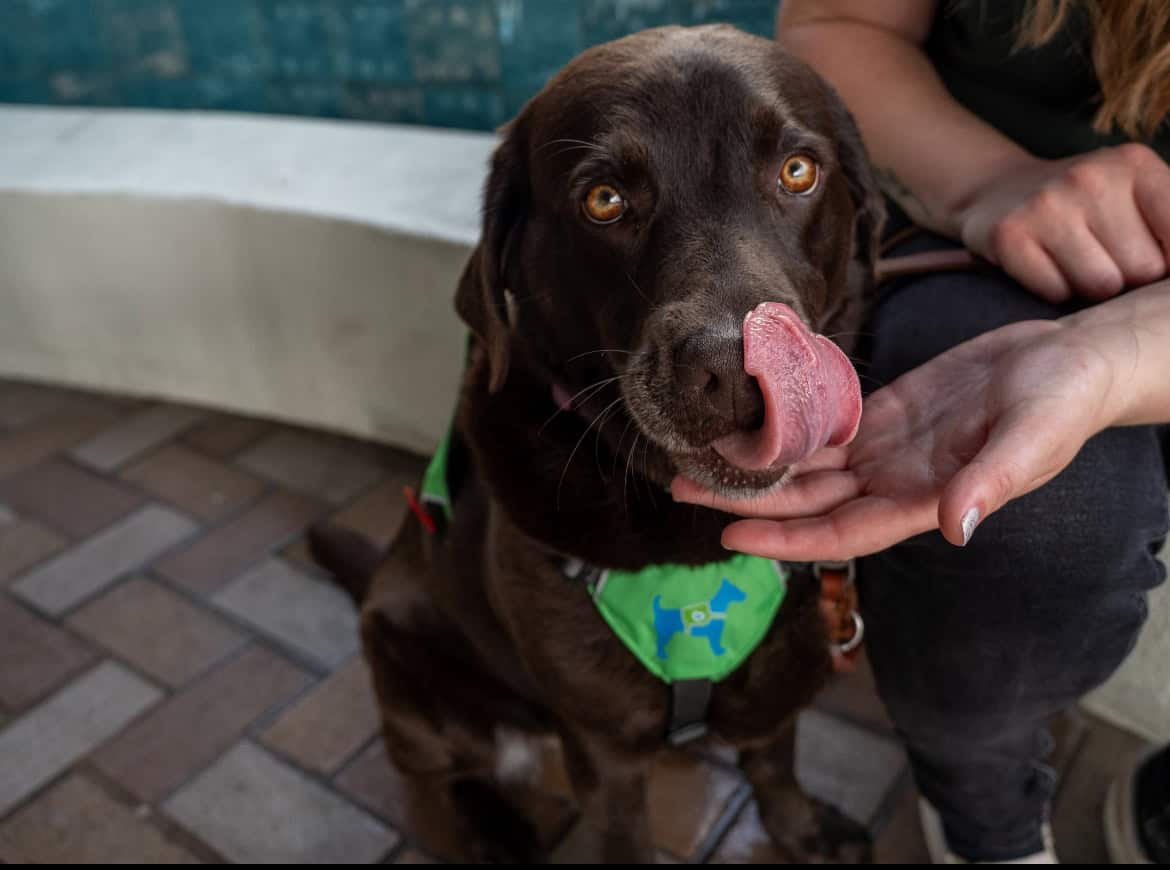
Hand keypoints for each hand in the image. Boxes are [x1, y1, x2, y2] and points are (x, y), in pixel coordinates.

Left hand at [672, 318, 1125, 560]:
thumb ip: (992, 483)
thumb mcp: (1032, 440)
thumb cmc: (1061, 405)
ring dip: (756, 463)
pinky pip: (826, 427)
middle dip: (746, 498)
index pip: (840, 533)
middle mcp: (893, 483)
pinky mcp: (885, 414)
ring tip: (700, 453)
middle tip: (683, 488)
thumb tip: (957, 526)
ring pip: (808, 466)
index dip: (786, 538)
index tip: (731, 535)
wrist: (1071, 361)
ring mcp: (886, 450)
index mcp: (921, 501)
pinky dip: (787, 426)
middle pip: (806, 501)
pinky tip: (748, 419)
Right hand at [956, 145, 1169, 301]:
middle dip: (1128, 276)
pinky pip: (1055, 292)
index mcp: (1133, 163)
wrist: (1001, 188)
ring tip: (1076, 262)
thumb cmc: (1084, 201)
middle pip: (1142, 269)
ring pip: (1100, 285)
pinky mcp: (1009, 236)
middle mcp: (1090, 178)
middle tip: (1105, 256)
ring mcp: (1046, 206)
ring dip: (1091, 286)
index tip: (1153, 258)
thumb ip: (1169, 221)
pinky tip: (1046, 266)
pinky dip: (1054, 290)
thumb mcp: (1136, 190)